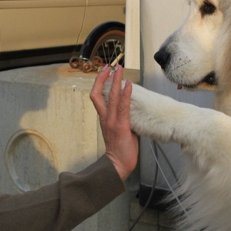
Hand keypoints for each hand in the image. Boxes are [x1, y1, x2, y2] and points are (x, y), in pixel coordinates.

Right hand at [90, 64, 137, 180]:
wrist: (117, 164)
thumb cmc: (120, 149)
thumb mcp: (120, 130)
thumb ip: (123, 118)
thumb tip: (133, 109)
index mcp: (104, 118)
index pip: (96, 96)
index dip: (99, 82)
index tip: (105, 72)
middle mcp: (105, 117)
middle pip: (99, 93)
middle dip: (105, 77)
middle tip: (112, 65)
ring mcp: (112, 121)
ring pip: (111, 96)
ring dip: (116, 81)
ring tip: (120, 70)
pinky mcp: (121, 125)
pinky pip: (122, 107)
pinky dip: (125, 94)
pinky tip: (129, 85)